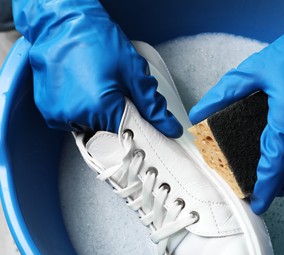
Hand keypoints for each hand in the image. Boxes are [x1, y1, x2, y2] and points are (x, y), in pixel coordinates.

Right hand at [13, 0, 181, 135]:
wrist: (63, 24)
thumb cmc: (97, 40)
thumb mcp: (133, 72)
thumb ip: (152, 106)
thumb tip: (169, 127)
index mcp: (99, 107)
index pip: (129, 136)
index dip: (140, 129)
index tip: (146, 125)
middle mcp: (75, 116)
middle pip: (109, 133)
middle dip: (119, 118)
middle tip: (117, 94)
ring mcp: (58, 115)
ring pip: (91, 129)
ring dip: (100, 115)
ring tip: (99, 88)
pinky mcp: (48, 111)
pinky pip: (73, 122)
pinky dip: (83, 111)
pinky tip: (85, 90)